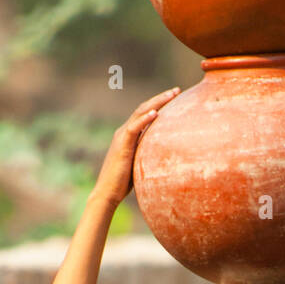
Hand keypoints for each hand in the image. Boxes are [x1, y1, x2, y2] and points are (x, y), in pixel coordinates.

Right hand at [92, 87, 181, 206]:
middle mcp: (124, 131)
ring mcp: (122, 137)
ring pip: (140, 113)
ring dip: (156, 103)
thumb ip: (148, 154)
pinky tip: (156, 113)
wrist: (107, 193)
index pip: (145, 114)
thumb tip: (165, 155)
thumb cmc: (123, 183)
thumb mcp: (140, 164)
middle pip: (144, 108)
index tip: (175, 98)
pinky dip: (145, 119)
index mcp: (129, 135)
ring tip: (171, 95)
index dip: (159, 104)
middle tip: (177, 90)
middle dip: (161, 98)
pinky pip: (134, 128)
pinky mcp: (122, 145)